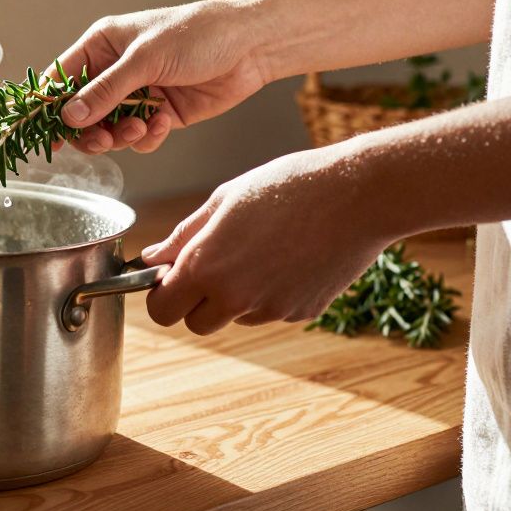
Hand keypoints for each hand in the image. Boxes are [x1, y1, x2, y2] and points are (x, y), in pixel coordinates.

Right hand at [48, 0, 273, 153]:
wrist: (251, 47)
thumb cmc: (197, 35)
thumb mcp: (145, 59)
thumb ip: (105, 90)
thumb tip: (67, 117)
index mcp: (102, 46)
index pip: (61, 79)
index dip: (49, 107)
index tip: (47, 134)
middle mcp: (115, 71)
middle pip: (81, 113)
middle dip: (88, 131)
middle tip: (100, 140)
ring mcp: (137, 95)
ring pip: (108, 130)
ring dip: (120, 135)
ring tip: (140, 127)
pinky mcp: (160, 115)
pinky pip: (138, 138)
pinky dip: (147, 137)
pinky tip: (162, 124)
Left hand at [138, 147, 390, 334]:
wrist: (359, 194)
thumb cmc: (287, 186)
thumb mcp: (223, 201)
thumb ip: (182, 236)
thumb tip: (151, 259)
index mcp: (205, 267)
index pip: (161, 310)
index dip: (161, 294)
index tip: (170, 276)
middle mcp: (236, 298)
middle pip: (195, 324)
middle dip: (194, 303)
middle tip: (209, 268)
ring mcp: (272, 310)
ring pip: (235, 317)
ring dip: (235, 297)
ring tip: (260, 250)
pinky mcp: (303, 313)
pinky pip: (272, 311)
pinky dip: (271, 293)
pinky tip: (289, 257)